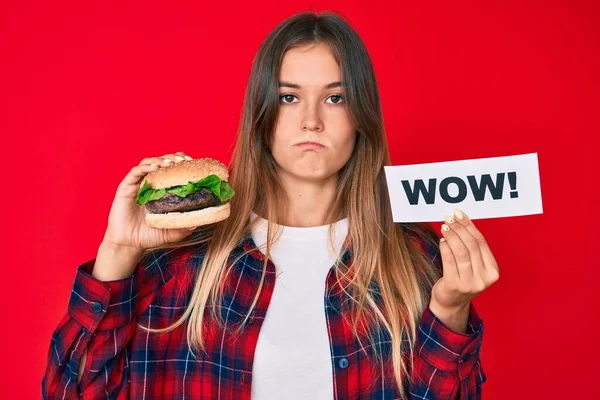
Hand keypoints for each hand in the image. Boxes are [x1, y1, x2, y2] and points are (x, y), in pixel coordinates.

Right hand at [102, 151, 199, 251]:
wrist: (129, 244)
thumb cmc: (150, 236)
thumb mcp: (173, 232)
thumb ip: (185, 225)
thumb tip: (201, 219)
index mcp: (163, 190)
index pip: (173, 169)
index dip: (183, 163)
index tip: (193, 163)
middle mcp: (151, 184)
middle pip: (163, 162)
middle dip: (174, 158)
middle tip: (184, 160)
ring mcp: (138, 184)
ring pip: (149, 163)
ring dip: (161, 160)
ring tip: (170, 163)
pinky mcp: (126, 187)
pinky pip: (135, 172)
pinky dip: (145, 167)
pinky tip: (154, 167)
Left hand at [429, 208, 499, 331]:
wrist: (451, 303)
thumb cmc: (462, 279)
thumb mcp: (473, 265)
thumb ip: (471, 246)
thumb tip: (462, 219)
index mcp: (493, 271)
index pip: (481, 243)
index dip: (469, 226)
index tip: (459, 214)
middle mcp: (484, 278)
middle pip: (471, 245)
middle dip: (459, 228)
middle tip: (449, 218)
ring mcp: (470, 283)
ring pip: (460, 251)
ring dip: (451, 235)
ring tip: (444, 226)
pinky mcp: (455, 285)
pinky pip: (449, 260)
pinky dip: (445, 247)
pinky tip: (442, 240)